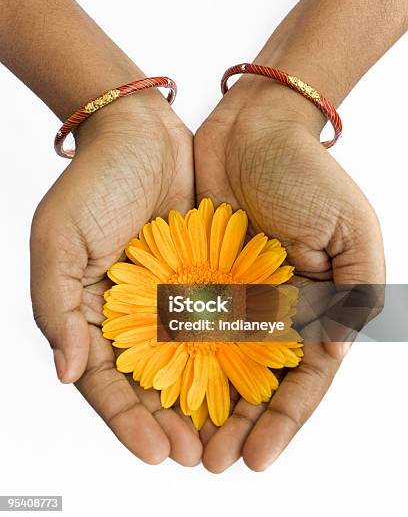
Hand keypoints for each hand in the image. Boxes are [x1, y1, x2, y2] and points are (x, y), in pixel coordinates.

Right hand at [30, 91, 201, 465]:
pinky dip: (229, 353)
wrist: (141, 133)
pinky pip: (216, 322)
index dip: (126, 420)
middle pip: (148, 383)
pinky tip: (249, 380)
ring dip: (203, 401)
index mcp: (89, 313)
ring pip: (186, 362)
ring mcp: (168, 298)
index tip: (154, 452)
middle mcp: (130, 314)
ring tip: (225, 436)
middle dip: (169, 423)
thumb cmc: (93, 181)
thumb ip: (56, 307)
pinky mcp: (202, 277)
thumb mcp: (57, 239)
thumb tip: (69, 372)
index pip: (104, 381)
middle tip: (197, 457)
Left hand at [194, 77, 384, 471]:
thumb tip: (332, 352)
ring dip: (202, 405)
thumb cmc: (309, 172)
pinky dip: (175, 360)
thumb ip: (354, 292)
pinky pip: (184, 324)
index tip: (257, 456)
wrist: (253, 127)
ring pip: (216, 364)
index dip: (283, 420)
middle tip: (212, 461)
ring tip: (182, 443)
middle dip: (238, 425)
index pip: (301, 378)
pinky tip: (158, 390)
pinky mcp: (196, 276)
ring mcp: (232, 295)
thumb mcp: (352, 228)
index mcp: (314, 306)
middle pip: (255, 383)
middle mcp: (271, 309)